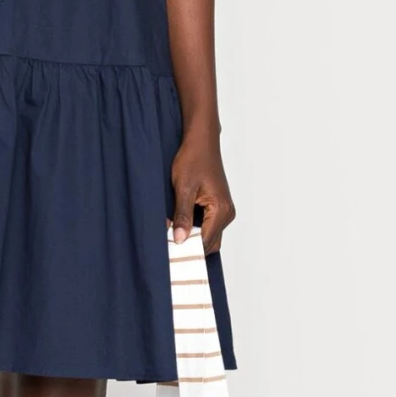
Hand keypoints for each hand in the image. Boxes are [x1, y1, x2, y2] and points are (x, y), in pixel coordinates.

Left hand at [168, 139, 235, 254]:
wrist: (201, 142)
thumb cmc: (194, 159)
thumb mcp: (183, 188)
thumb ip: (182, 215)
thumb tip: (179, 239)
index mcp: (221, 210)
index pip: (204, 241)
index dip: (187, 249)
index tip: (170, 254)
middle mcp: (227, 213)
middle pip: (208, 243)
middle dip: (189, 245)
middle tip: (168, 246)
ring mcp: (224, 211)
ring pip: (208, 236)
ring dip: (191, 237)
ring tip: (171, 233)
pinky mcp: (218, 207)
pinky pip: (207, 226)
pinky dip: (194, 229)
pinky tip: (178, 224)